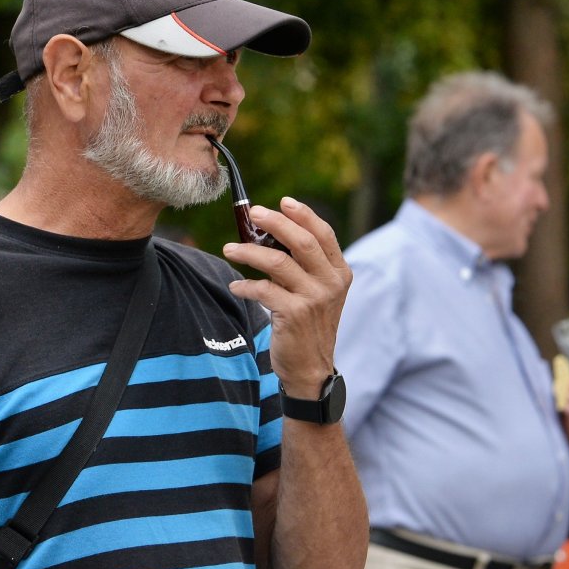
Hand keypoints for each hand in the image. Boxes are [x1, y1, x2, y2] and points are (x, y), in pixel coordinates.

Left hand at [224, 197, 351, 398]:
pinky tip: (236, 286)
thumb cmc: (308, 325)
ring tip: (229, 249)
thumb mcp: (316, 292)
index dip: (303, 214)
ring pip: (277, 262)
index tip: (283, 202)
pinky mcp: (293, 314)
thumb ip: (303, 266)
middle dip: (275, 223)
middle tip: (253, 213)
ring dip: (248, 252)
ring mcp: (314, 299)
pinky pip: (262, 290)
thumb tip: (268, 235)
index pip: (324, 234)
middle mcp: (330, 283)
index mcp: (339, 272)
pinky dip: (244, 286)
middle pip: (302, 241)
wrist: (310, 367)